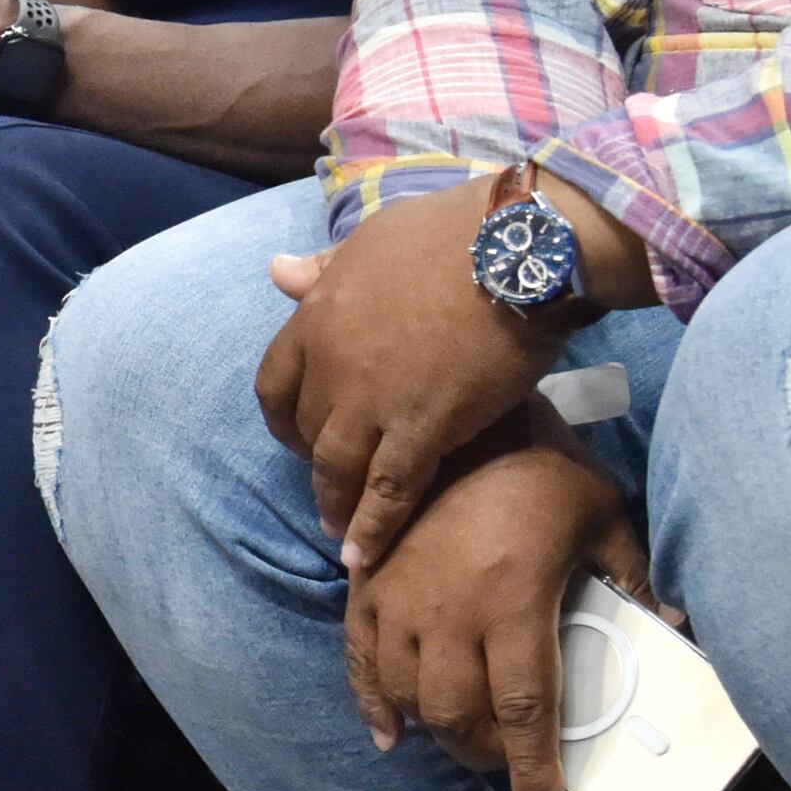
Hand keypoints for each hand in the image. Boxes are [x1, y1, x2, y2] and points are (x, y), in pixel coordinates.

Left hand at [258, 184, 568, 570]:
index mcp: (316, 316)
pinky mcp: (425, 428)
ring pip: (337, 468)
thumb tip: (275, 271)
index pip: (275, 382)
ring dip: (334, 505)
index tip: (297, 433)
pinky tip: (364, 559)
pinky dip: (372, 529)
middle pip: (307, 429)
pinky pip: (388, 491)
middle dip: (312, 462)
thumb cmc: (451, 232)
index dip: (283, 416)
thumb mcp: (371, 241)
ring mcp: (375, 399)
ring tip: (339, 534)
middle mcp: (333, 363)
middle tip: (329, 486)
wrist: (515, 246)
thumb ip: (324, 269)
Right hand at [345, 410, 652, 790]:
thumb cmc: (542, 465)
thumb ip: (634, 575)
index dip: (532, 768)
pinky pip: (360, 658)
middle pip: (459, 715)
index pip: (524, 709)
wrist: (462, 414)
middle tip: (508, 764)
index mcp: (514, 604)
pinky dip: (371, 703)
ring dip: (435, 733)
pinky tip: (390, 733)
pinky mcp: (367, 584)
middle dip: (485, 755)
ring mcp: (401, 599)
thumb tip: (672, 625)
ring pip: (408, 696)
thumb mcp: (604, 515)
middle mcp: (451, 614)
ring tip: (462, 742)